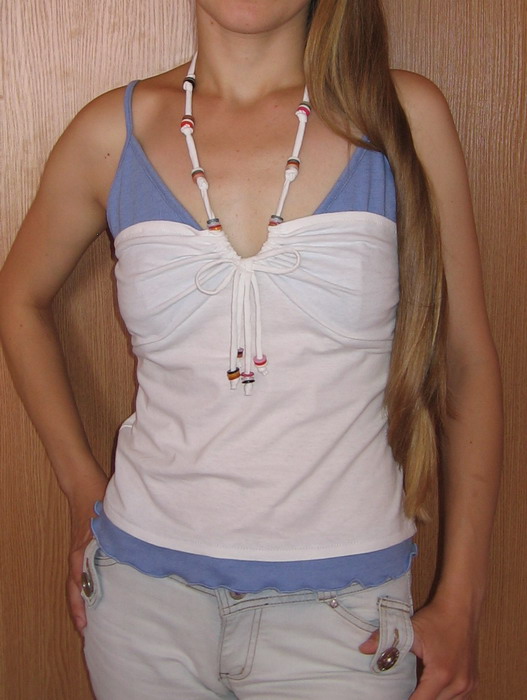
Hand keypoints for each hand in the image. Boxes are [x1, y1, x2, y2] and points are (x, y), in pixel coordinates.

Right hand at [66, 472, 107, 633]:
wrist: (84, 484)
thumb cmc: (98, 498)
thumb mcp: (109, 517)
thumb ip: (117, 535)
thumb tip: (132, 553)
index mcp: (82, 550)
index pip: (77, 582)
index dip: (81, 603)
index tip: (85, 622)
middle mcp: (79, 553)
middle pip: (75, 586)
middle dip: (80, 608)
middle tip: (88, 630)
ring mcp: (81, 550)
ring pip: (78, 580)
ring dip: (84, 598)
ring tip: (93, 618)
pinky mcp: (87, 546)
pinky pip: (84, 570)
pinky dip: (88, 583)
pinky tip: (100, 591)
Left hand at [359, 601, 477, 698]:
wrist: (462, 607)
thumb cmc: (436, 618)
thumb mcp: (410, 628)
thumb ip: (384, 640)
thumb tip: (363, 649)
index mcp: (441, 675)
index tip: (395, 698)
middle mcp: (458, 684)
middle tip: (405, 692)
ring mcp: (468, 684)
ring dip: (432, 699)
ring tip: (417, 691)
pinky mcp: (472, 680)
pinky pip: (459, 699)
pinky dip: (445, 697)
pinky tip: (433, 690)